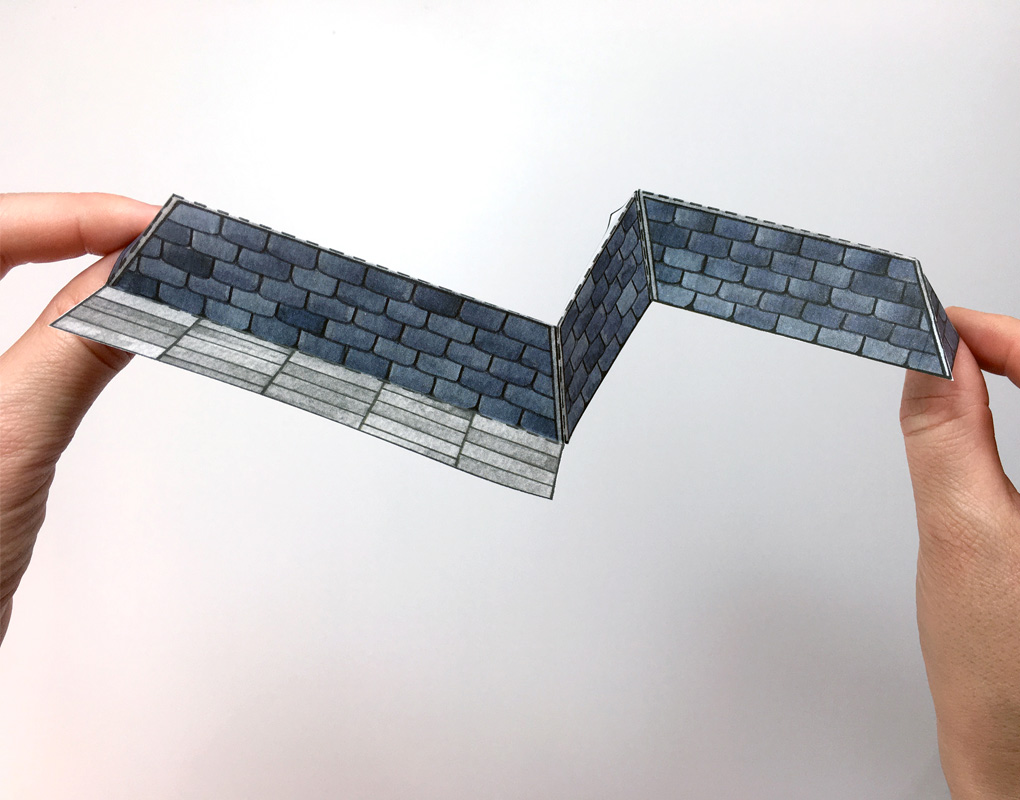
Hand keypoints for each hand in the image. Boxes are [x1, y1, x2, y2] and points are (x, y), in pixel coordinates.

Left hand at [0, 193, 158, 643]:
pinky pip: (2, 337)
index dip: (69, 214)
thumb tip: (135, 279)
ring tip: (133, 267)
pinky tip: (92, 321)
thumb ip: (73, 345)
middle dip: (66, 230)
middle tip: (149, 239)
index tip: (147, 225)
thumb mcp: (4, 438)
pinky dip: (53, 324)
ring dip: (61, 270)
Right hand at [901, 307, 1019, 797]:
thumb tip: (929, 360)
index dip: (1006, 336)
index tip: (948, 327)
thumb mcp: (961, 535)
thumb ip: (944, 434)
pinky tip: (1010, 403)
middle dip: (1014, 351)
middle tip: (954, 339)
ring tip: (976, 360)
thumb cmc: (1003, 672)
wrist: (1018, 746)